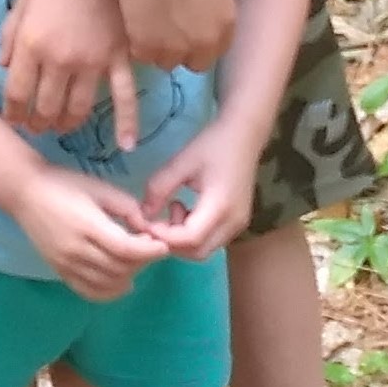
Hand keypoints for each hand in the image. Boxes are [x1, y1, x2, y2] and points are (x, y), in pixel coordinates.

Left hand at [0, 0, 139, 147]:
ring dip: (66, 124)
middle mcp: (59, 61)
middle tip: (35, 127)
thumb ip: (9, 35)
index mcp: (30, 45)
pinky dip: (127, 123)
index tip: (13, 119)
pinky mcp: (120, 58)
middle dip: (37, 123)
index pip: (17, 93)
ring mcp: (92, 63)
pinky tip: (127, 144)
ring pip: (78, 108)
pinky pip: (125, 97)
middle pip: (46, 107)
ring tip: (60, 128)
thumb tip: (3, 65)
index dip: (13, 112)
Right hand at [13, 169, 157, 302]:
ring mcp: (66, 264)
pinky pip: (88, 291)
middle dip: (142, 261)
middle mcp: (76, 250)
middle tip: (150, 247)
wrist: (25, 192)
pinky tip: (121, 281)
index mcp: (88, 225)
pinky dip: (109, 292)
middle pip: (119, 268)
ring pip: (107, 284)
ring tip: (136, 261)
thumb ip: (127, 207)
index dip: (149, 251)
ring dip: (129, 276)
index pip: (125, 249)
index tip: (163, 246)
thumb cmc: (64, 183)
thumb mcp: (100, 187)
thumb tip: (146, 227)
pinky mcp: (59, 271)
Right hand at [113, 0, 238, 76]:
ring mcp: (174, 49)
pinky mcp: (145, 48)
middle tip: (166, 29)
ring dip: (158, 47)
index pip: (218, 49)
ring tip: (147, 23)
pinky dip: (137, 42)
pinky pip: (142, 54)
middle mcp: (204, 43)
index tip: (189, 31)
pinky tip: (134, 20)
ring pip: (166, 61)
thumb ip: (212, 3)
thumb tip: (203, 9)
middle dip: (183, 50)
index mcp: (225, 23)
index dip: (202, 40)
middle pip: (195, 62)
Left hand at [140, 110, 268, 260]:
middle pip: (197, 252)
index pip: (190, 238)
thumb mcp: (181, 162)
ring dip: (182, 239)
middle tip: (157, 218)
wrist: (244, 134)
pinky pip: (212, 240)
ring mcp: (238, 225)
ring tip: (174, 207)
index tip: (146, 221)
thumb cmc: (212, 144)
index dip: (164, 236)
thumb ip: (159, 188)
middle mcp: (233, 223)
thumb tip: (143, 214)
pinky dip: (193, 234)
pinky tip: (186, 209)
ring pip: (205, 249)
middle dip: (171, 242)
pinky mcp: (238, 223)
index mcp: (221, 207)